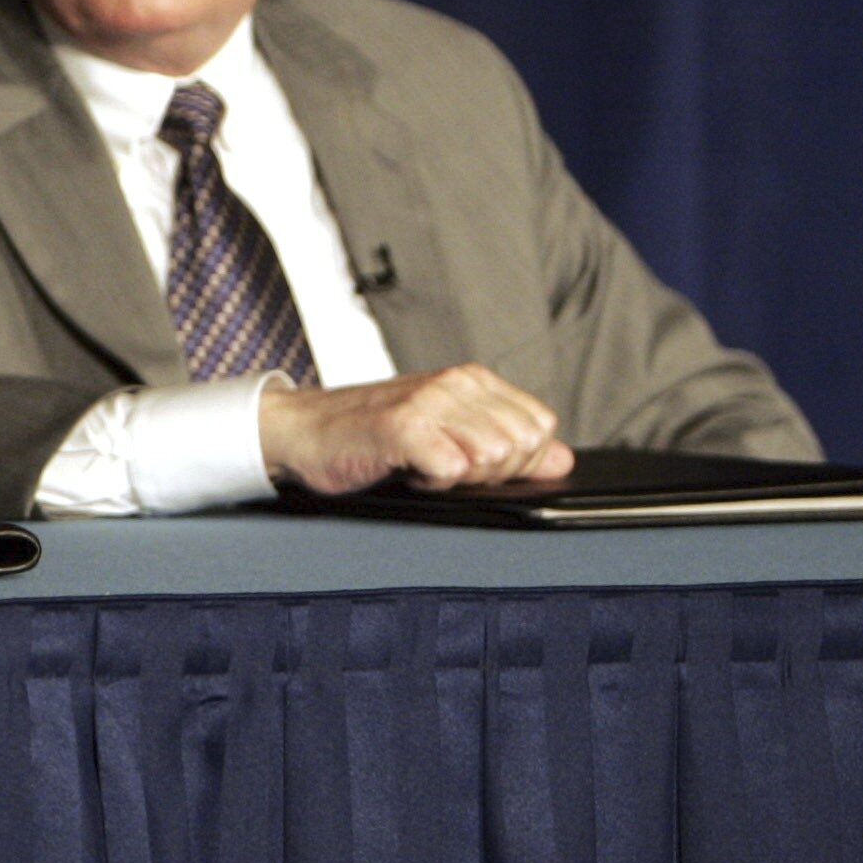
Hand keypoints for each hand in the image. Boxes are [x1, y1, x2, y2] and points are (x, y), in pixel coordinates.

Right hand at [258, 367, 575, 496]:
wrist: (299, 430)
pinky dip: (432, 483)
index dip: (515, 459)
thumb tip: (562, 459)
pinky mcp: (401, 427)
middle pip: (523, 444)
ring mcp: (428, 402)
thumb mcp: (448, 434)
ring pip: (493, 456)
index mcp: (472, 380)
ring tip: (423, 464)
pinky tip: (406, 471)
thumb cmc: (368, 433)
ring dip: (459, 476)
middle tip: (445, 465)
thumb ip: (508, 445)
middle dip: (491, 470)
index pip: (541, 426)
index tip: (471, 460)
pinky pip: (452, 469)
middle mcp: (454, 383)